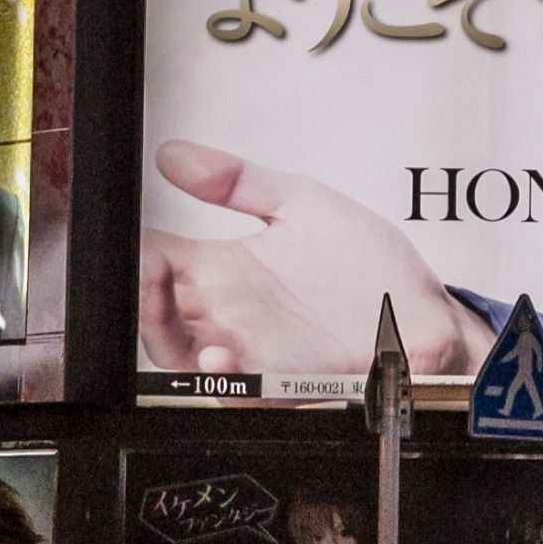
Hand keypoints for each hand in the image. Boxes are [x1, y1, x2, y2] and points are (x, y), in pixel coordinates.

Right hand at [138, 139, 494, 376]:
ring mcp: (258, 350)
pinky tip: (222, 360)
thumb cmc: (370, 268)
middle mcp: (233, 315)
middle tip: (143, 276)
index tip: (116, 235)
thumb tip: (174, 154)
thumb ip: (239, 181)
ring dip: (173, 344)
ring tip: (168, 314)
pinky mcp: (290, 379)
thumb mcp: (304, 205)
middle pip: (156, 317)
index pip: (153, 261)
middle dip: (138, 301)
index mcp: (227, 271)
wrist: (426, 311)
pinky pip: (245, 389)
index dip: (127, 252)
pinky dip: (226, 381)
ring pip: (188, 360)